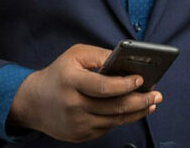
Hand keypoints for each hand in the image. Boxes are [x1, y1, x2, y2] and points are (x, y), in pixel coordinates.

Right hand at [7, 43, 161, 141]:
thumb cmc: (58, 73)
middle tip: (156, 93)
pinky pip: (107, 127)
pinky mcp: (80, 135)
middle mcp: (74, 105)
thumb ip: (100, 55)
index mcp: (71, 81)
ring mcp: (77, 123)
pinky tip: (134, 110)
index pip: (102, 86)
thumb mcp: (75, 55)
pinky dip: (123, 119)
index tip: (140, 79)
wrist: (33, 102)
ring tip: (151, 102)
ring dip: (137, 111)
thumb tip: (126, 61)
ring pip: (114, 120)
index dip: (124, 84)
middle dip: (140, 100)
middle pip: (114, 106)